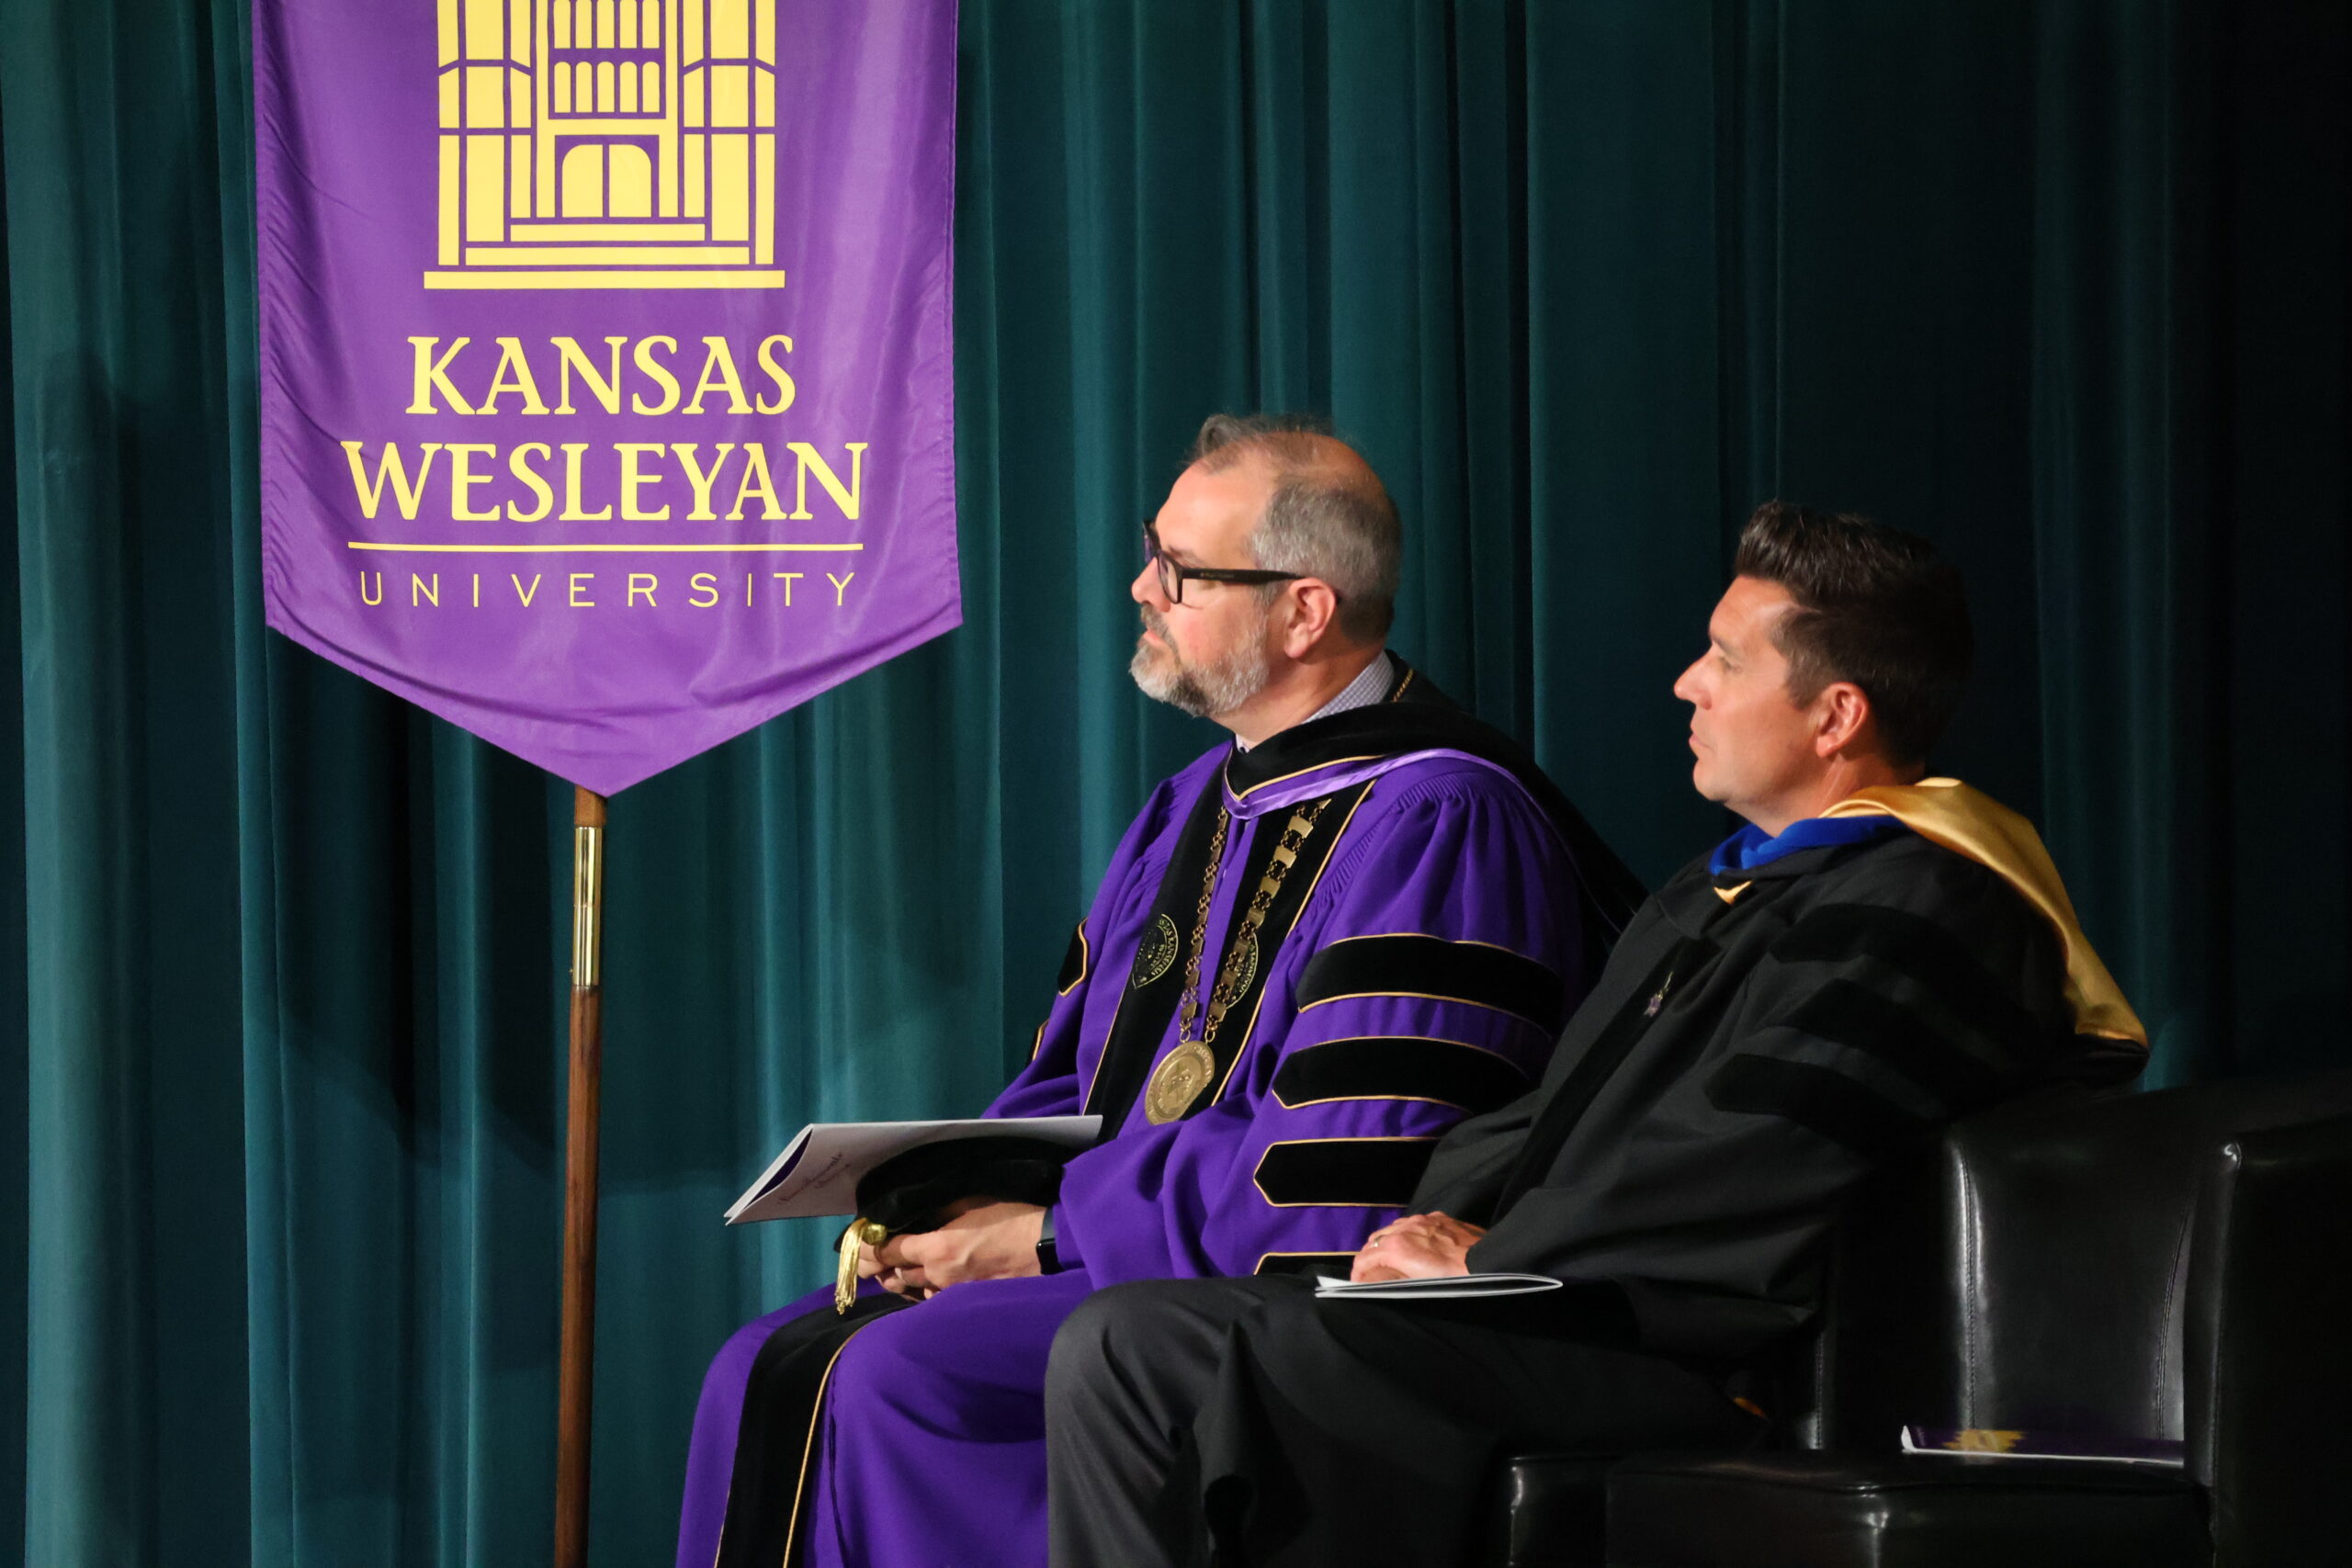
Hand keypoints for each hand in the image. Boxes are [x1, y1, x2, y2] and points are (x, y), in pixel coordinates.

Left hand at [870, 1201, 1045, 1296]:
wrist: (1047, 1247)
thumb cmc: (1012, 1218)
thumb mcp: (971, 1204)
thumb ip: (939, 1213)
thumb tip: (915, 1215)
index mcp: (935, 1247)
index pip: (888, 1251)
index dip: (869, 1249)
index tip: (858, 1245)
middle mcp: (937, 1275)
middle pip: (895, 1275)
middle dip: (878, 1268)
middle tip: (866, 1262)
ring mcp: (952, 1293)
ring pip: (913, 1291)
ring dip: (898, 1282)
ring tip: (887, 1276)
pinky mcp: (966, 1303)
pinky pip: (934, 1300)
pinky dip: (922, 1292)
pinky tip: (921, 1287)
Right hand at [1349, 1212, 1485, 1282]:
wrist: (1489, 1263)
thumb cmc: (1455, 1281)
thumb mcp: (1417, 1287)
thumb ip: (1392, 1279)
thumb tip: (1376, 1281)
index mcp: (1397, 1247)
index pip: (1365, 1257)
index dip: (1357, 1272)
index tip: (1357, 1282)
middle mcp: (1405, 1228)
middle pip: (1375, 1240)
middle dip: (1370, 1256)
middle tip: (1371, 1272)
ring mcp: (1422, 1220)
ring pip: (1393, 1228)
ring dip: (1387, 1242)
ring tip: (1390, 1258)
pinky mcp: (1438, 1217)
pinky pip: (1413, 1222)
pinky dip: (1406, 1233)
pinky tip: (1415, 1244)